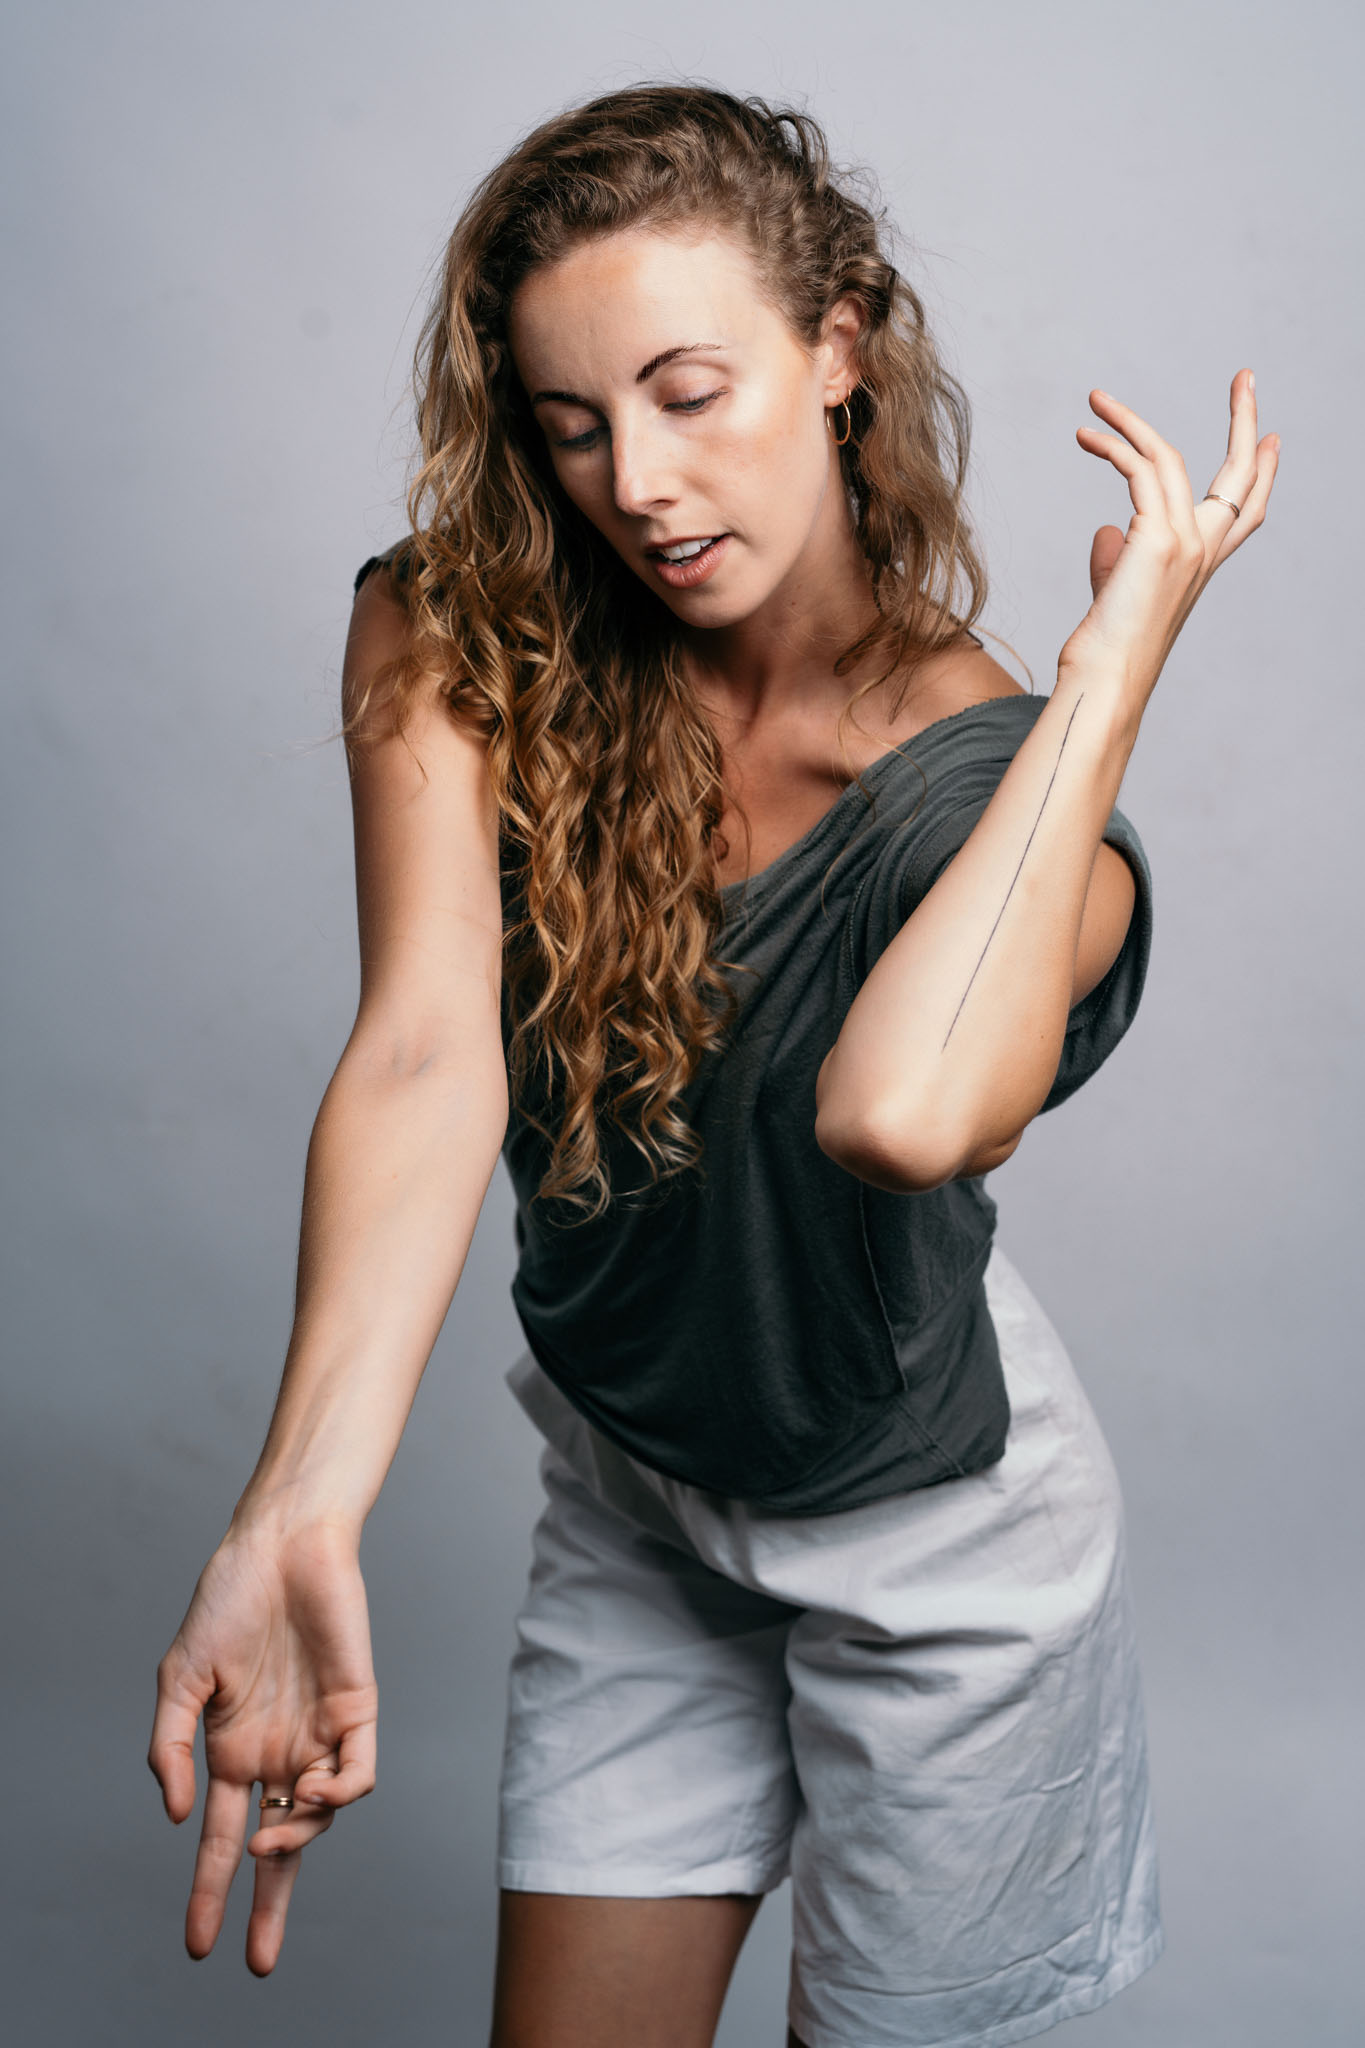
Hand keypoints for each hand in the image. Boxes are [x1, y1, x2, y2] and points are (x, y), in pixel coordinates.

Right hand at [148, 1517, 378, 1974]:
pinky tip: (311, 1793)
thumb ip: (168, 1749)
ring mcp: (318, 1734)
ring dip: (295, 1844)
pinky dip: (339, 1797)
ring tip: (268, 1844)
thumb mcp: (179, 1679)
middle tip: (256, 1962)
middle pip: (277, 1849)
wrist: (281, 1546)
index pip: (220, 1839)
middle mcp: (277, 1752)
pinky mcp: (357, 1709)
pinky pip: (357, 1775)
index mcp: (231, 1751)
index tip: (198, 1945)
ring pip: (317, 1819)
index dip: (210, 1892)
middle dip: (267, 1907)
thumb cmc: (228, 1600)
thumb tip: (176, 1817)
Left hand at [1057, 368, 1279, 710]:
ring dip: (1130, 422)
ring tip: (1097, 398)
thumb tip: (1108, 529)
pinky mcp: (1157, 539)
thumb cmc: (1104, 652)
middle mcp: (1203, 551)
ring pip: (1169, 458)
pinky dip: (1111, 446)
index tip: (1270, 437)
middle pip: (1240, 474)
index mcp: (1201, 567)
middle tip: (1245, 378)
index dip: (1262, 473)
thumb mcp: (1115, 595)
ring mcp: (1185, 543)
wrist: (1105, 682)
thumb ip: (1116, 560)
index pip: (1244, 512)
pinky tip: (1086, 437)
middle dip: (1244, 420)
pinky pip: (1137, 469)